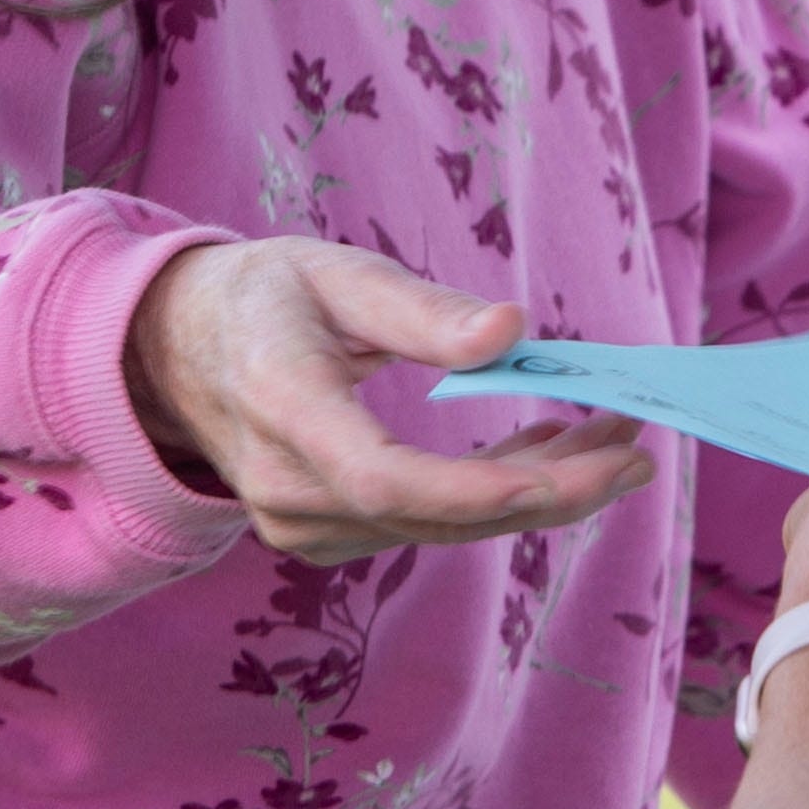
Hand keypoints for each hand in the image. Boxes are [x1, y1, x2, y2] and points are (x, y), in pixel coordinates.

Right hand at [124, 238, 653, 562]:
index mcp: (283, 409)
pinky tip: (548, 454)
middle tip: (637, 454)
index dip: (477, 487)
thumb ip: (422, 311)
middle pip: (434, 515)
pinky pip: (423, 526)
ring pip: (440, 528)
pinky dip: (492, 497)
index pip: (385, 478)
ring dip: (535, 493)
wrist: (171, 351)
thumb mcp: (335, 273)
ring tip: (611, 444)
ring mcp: (301, 523)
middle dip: (550, 491)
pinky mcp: (322, 535)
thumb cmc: (261, 297)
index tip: (563, 472)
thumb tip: (514, 329)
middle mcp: (287, 487)